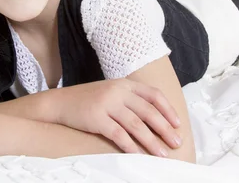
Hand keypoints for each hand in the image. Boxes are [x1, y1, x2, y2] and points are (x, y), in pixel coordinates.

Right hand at [55, 79, 181, 156]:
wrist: (60, 103)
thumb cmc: (89, 100)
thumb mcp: (112, 91)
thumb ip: (131, 98)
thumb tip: (156, 116)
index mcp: (125, 84)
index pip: (153, 95)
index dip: (168, 109)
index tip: (178, 123)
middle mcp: (118, 92)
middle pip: (148, 111)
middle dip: (165, 128)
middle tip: (177, 142)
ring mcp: (107, 104)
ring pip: (136, 125)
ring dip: (152, 141)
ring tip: (162, 154)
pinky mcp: (96, 118)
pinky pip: (118, 134)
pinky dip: (131, 146)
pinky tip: (139, 155)